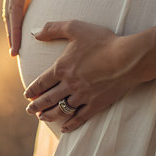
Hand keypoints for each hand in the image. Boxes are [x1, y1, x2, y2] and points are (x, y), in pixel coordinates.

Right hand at [3, 0, 59, 55]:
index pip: (15, 10)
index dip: (15, 30)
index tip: (16, 46)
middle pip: (9, 15)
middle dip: (11, 34)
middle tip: (14, 54)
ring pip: (10, 12)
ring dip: (12, 29)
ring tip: (16, 48)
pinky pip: (14, 6)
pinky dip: (15, 19)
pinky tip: (20, 29)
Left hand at [24, 20, 147, 131]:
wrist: (128, 58)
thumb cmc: (102, 41)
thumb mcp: (75, 27)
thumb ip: (53, 29)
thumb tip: (35, 33)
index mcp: (62, 68)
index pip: (41, 83)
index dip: (32, 90)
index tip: (27, 96)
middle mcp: (69, 85)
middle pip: (47, 99)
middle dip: (36, 106)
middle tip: (29, 110)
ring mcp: (82, 96)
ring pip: (61, 110)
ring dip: (49, 115)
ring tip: (42, 117)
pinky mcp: (96, 104)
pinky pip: (79, 118)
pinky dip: (70, 124)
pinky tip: (65, 128)